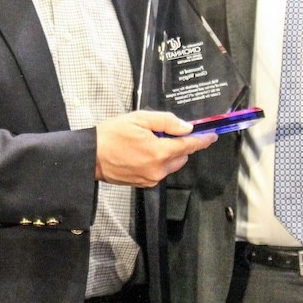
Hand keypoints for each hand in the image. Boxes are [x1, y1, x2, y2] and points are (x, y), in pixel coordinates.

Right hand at [95, 111, 216, 186]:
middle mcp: (159, 168)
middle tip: (159, 132)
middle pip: (181, 155)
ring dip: (167, 154)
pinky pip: (159, 171)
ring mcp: (151, 178)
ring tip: (147, 142)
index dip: (202, 140)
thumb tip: (186, 128)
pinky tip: (141, 153)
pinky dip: (157, 162)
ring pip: (171, 164)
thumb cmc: (112, 134)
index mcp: (159, 151)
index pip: (189, 145)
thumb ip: (166, 122)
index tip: (211, 136)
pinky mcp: (144, 184)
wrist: (90, 156)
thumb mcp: (139, 119)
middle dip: (178, 144)